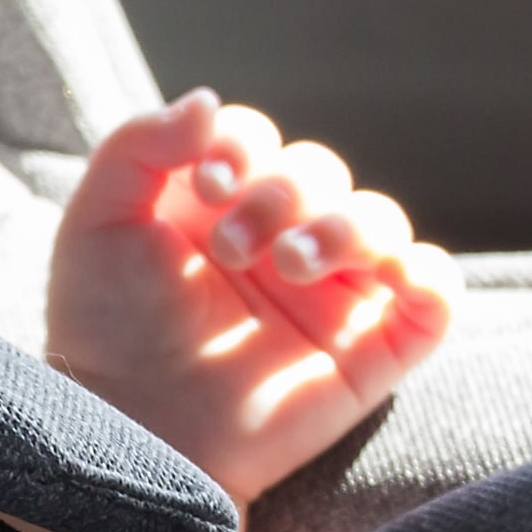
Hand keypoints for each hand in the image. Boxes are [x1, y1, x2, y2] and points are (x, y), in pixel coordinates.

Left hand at [44, 92, 456, 510]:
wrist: (134, 431)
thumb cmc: (107, 332)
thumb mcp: (96, 222)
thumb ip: (138, 146)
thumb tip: (208, 100)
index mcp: (220, 205)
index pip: (259, 141)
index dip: (243, 146)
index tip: (208, 185)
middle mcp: (280, 241)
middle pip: (321, 172)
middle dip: (283, 194)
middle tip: (233, 247)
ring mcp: (331, 295)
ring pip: (381, 222)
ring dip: (345, 227)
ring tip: (290, 265)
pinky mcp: (372, 350)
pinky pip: (435, 298)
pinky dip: (432, 277)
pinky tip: (393, 277)